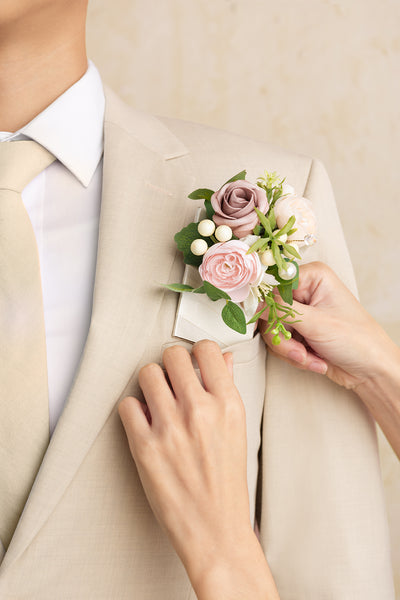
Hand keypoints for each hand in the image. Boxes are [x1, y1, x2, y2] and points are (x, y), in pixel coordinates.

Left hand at [119, 340, 278, 599]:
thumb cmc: (228, 481)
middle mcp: (200, 410)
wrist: (215, 528)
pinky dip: (134, 410)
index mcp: (228, 404)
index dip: (196, 352)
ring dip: (150, 383)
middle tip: (171, 379)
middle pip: (171, 356)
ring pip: (147, 374)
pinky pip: (127, 405)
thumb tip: (221, 357)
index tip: (192, 361)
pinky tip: (145, 421)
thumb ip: (227, 388)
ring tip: (157, 399)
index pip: (205, 350)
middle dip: (170, 364)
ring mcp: (171, 428)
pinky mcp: (145, 446)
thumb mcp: (238, 430)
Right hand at [259, 261, 395, 389]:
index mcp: (313, 277)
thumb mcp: (317, 323)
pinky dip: (295, 356)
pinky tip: (315, 361)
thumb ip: (282, 311)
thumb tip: (255, 303)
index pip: (274, 284)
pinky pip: (280, 343)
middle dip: (284, 337)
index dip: (269, 305)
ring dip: (290, 350)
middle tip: (300, 352)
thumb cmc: (356, 339)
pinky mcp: (298, 332)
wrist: (370, 370)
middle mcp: (304, 292)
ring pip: (272, 330)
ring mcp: (300, 313)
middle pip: (270, 311)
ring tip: (311, 359)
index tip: (272, 323)